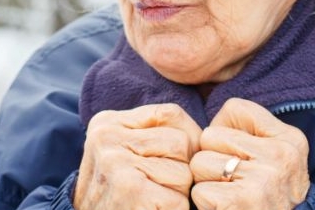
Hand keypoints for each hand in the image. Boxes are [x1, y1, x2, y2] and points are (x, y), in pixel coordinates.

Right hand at [74, 103, 201, 209]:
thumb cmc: (117, 195)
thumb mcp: (125, 154)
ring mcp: (116, 163)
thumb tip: (207, 134)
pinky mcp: (129, 189)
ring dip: (178, 194)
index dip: (187, 140)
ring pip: (184, 171)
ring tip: (150, 201)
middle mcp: (107, 137)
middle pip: (181, 142)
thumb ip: (155, 134)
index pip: (171, 114)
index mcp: (107, 122)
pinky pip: (179, 199)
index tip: (172, 163)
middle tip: (155, 189)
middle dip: (181, 170)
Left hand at [190, 98, 309, 209]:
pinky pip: (200, 189)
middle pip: (211, 135)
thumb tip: (202, 120)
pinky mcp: (243, 201)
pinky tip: (225, 209)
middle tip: (232, 182)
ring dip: (206, 182)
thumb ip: (244, 131)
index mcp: (290, 139)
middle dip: (212, 159)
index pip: (235, 108)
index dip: (225, 132)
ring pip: (200, 161)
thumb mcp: (271, 159)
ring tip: (229, 196)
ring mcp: (264, 179)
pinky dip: (206, 203)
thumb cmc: (263, 198)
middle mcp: (282, 156)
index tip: (240, 156)